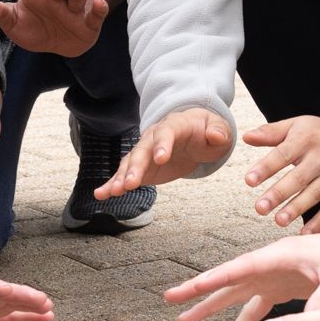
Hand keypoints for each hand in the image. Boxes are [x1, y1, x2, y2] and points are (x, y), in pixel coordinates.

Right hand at [97, 107, 231, 198]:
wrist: (192, 131)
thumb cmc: (205, 130)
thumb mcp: (217, 129)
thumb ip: (218, 131)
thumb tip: (215, 136)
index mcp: (174, 125)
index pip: (166, 133)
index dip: (162, 145)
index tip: (161, 159)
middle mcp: (154, 137)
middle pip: (142, 150)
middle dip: (135, 167)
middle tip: (131, 183)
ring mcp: (145, 152)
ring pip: (130, 163)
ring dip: (121, 178)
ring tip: (113, 192)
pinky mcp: (140, 167)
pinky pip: (124, 175)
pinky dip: (112, 184)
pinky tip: (101, 195)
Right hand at [161, 230, 319, 320]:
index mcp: (279, 255)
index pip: (240, 267)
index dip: (215, 278)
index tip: (192, 287)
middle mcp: (270, 265)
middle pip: (228, 280)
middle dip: (199, 292)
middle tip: (171, 302)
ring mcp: (273, 278)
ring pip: (236, 297)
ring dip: (213, 311)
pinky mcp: (282, 289)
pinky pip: (255, 310)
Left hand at [243, 114, 319, 232]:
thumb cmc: (317, 133)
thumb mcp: (294, 125)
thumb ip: (270, 133)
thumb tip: (246, 137)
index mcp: (305, 141)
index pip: (283, 155)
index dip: (266, 168)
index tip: (249, 180)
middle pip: (298, 178)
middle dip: (278, 194)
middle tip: (260, 208)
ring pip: (314, 194)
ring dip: (296, 209)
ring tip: (279, 220)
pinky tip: (305, 233)